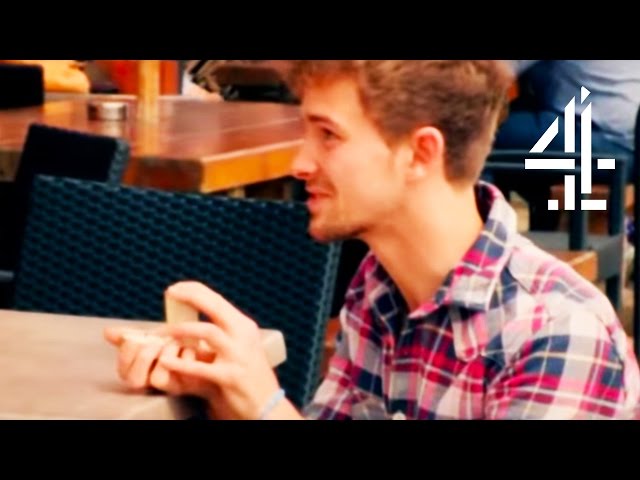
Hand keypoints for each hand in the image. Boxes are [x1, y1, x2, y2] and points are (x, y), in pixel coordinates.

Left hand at [156, 281, 283, 418]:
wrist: (267, 404)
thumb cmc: (250, 376)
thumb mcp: (242, 346)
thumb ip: (224, 332)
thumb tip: (195, 321)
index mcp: (244, 326)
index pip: (218, 300)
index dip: (195, 290)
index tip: (177, 288)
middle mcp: (243, 336)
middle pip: (215, 307)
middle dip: (191, 296)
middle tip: (171, 293)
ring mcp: (238, 356)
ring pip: (207, 332)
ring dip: (182, 329)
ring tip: (163, 331)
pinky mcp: (230, 376)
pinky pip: (200, 367)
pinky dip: (180, 363)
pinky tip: (166, 361)